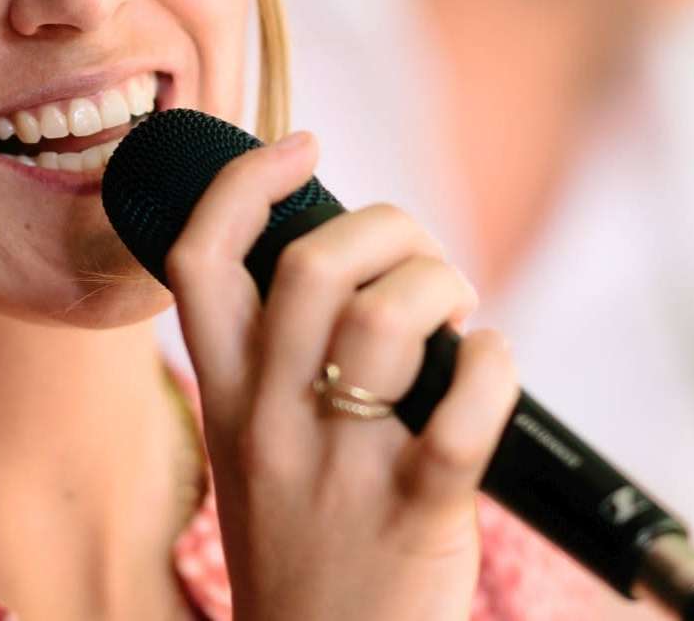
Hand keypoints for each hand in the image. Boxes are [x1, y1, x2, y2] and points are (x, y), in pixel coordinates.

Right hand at [166, 131, 517, 620]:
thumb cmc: (308, 548)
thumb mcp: (256, 451)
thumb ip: (280, 362)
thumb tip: (354, 258)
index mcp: (227, 400)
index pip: (199, 259)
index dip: (246, 181)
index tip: (303, 146)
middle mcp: (272, 425)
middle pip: (310, 266)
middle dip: (388, 231)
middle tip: (419, 263)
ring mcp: (341, 470)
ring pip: (386, 321)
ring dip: (443, 290)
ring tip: (458, 322)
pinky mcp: (416, 514)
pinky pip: (463, 411)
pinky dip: (494, 365)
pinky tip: (490, 369)